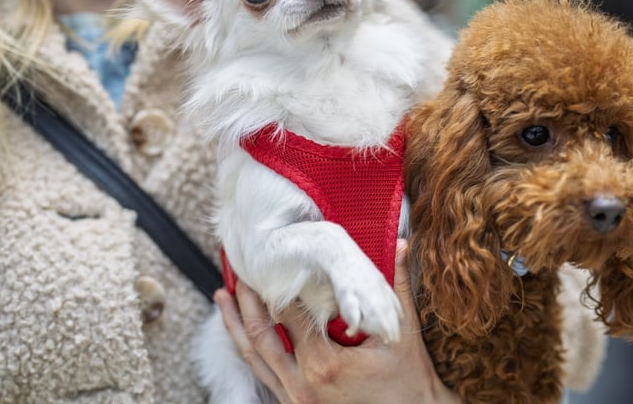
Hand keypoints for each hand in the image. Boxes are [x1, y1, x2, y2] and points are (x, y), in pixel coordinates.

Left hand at [214, 239, 462, 403]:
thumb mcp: (402, 334)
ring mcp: (294, 400)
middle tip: (238, 274)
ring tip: (223, 298)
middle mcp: (302, 385)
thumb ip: (395, 287)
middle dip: (245, 301)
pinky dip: (250, 350)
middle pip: (260, 335)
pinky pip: (262, 374)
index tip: (272, 262)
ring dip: (235, 326)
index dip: (278, 285)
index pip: (290, 315)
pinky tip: (243, 332)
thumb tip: (400, 244)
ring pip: (253, 358)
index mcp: (324, 364)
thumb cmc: (409, 382)